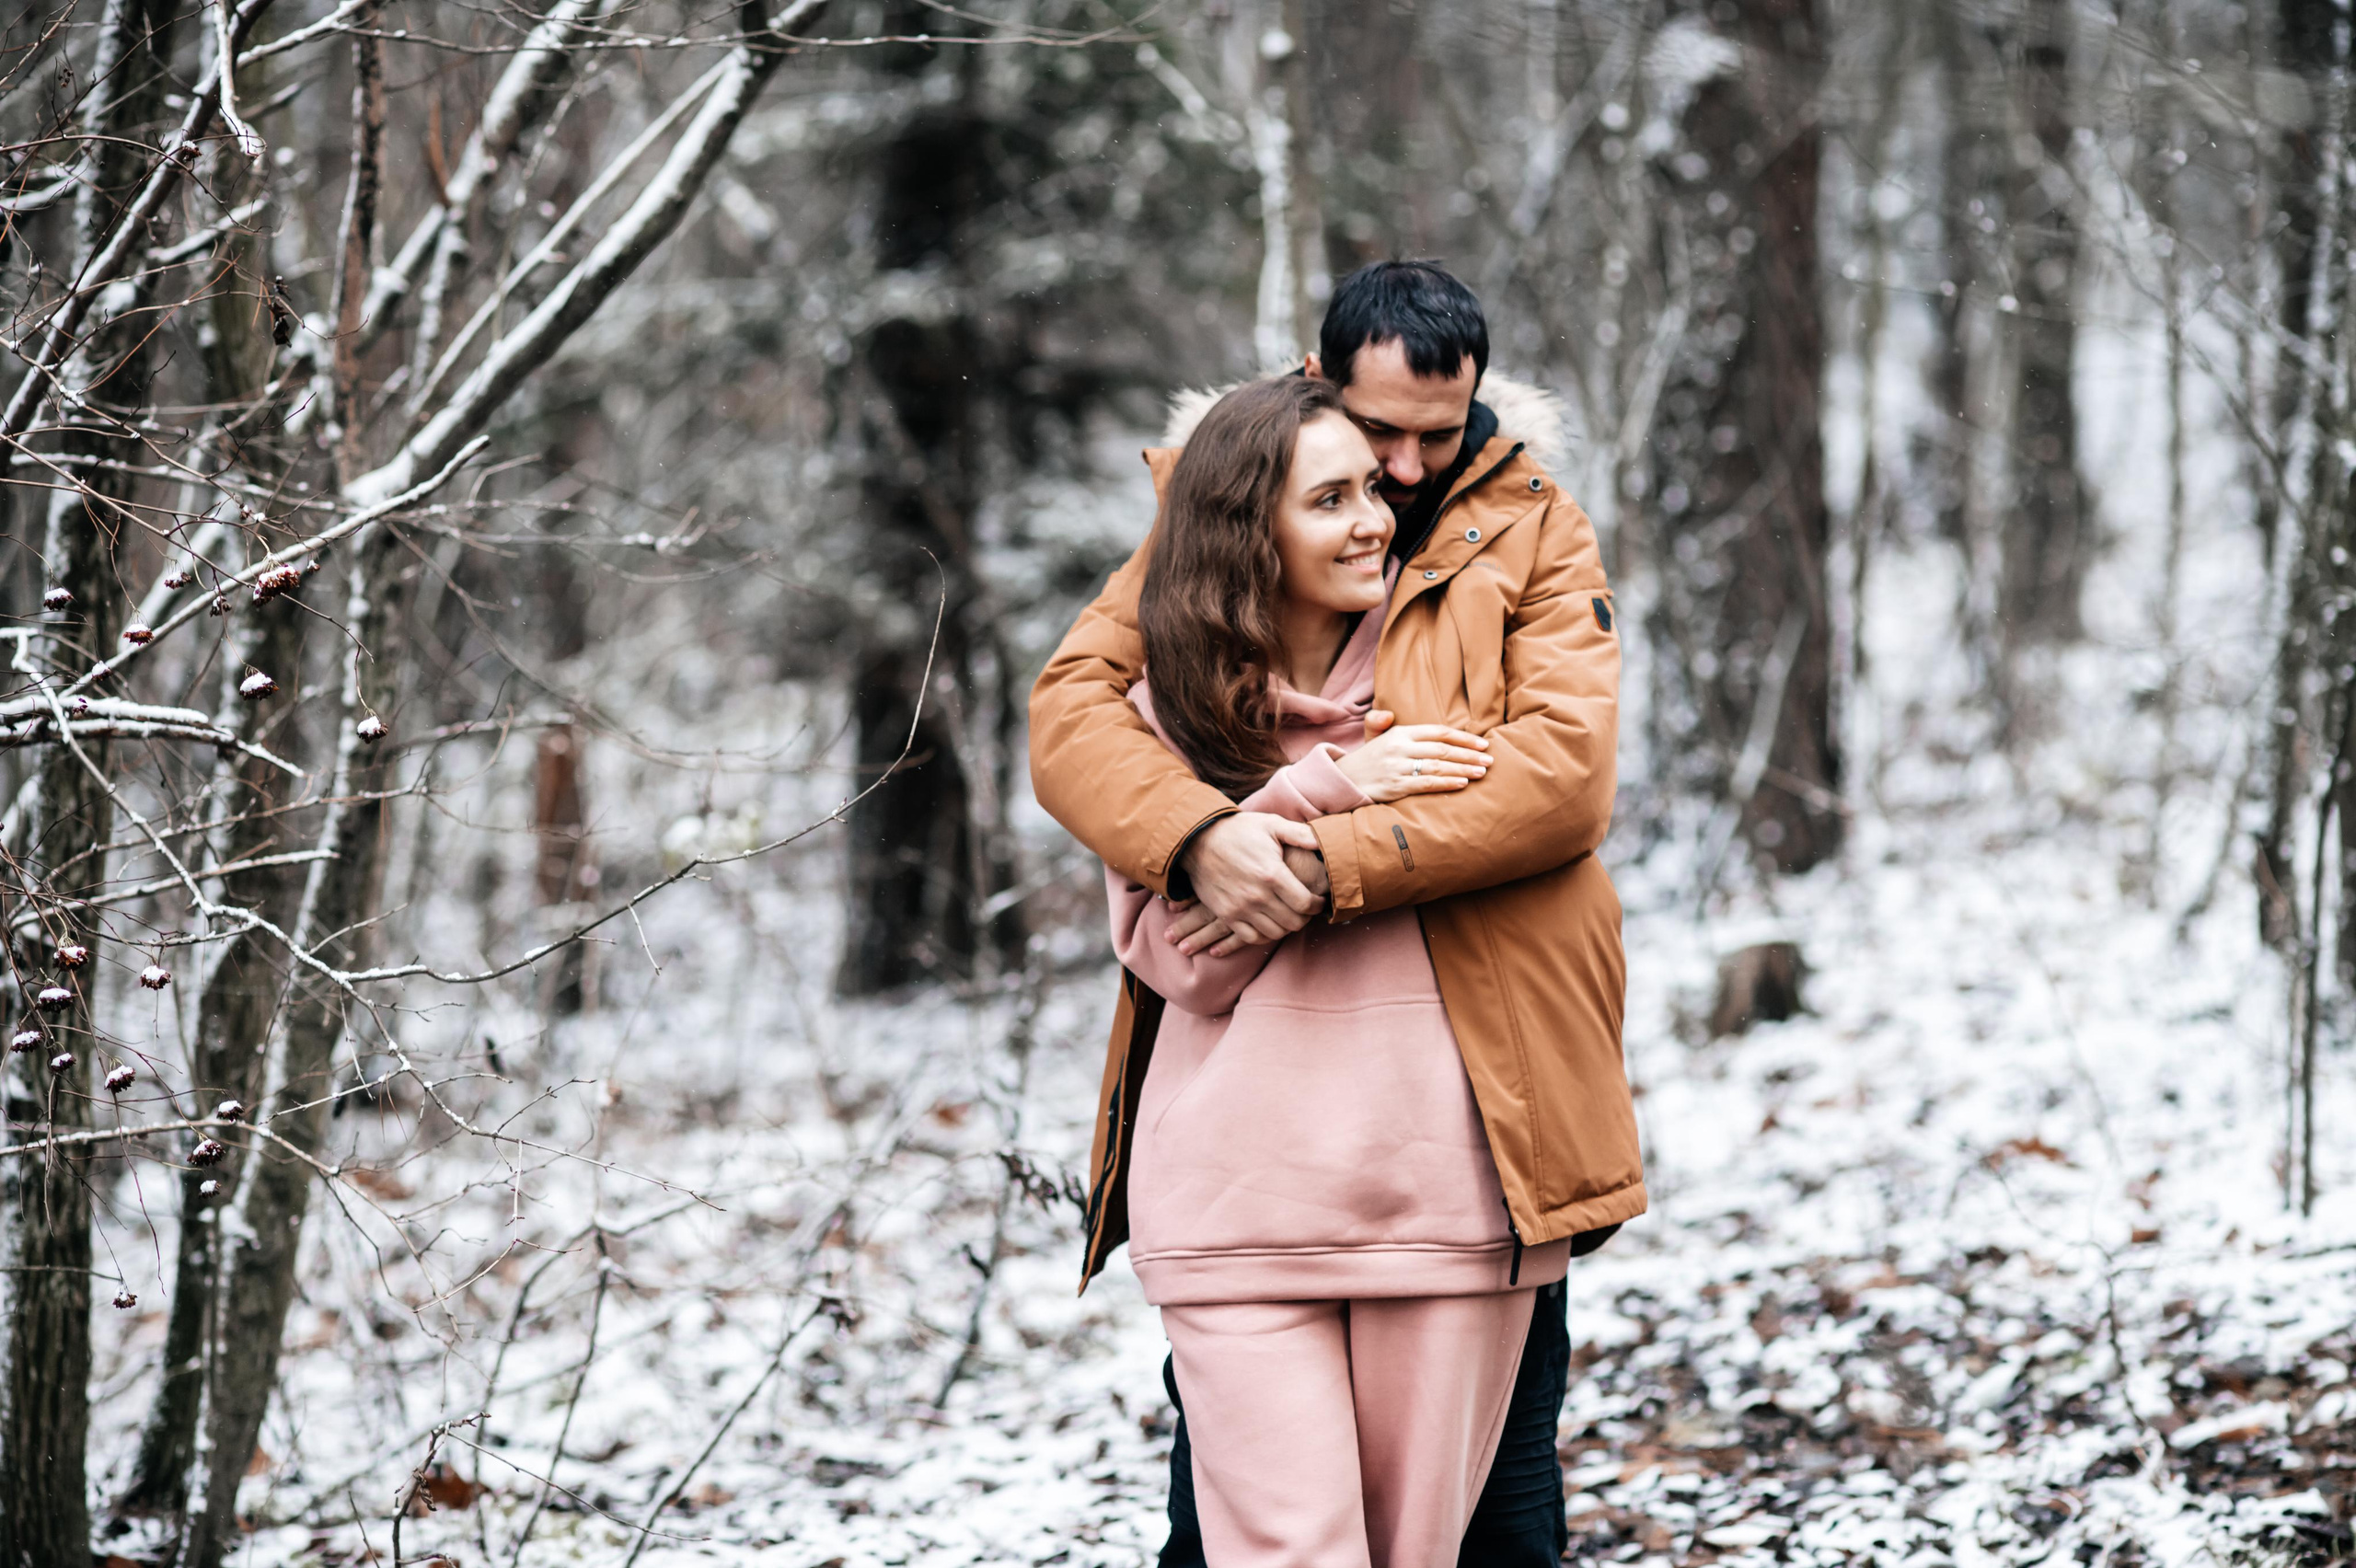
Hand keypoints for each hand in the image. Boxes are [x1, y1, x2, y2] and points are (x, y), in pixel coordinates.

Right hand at [1177, 812, 1322, 943]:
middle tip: (1305, 909)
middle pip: (1293, 922)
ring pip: (1275, 932)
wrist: (1198, 840)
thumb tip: (1322, 841)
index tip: (1318, 900)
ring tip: (1288, 915)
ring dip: (1286, 927)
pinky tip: (1268, 923)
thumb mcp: (1271, 824)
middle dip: (1304, 917)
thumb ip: (1299, 834)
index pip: (1305, 903)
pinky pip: (1251, 938)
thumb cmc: (1238, 830)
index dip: (1317, 905)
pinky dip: (1264, 935)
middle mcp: (1257, 895)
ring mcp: (1240, 908)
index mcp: (1272, 874)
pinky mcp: (1226, 915)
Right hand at [1336, 712, 1489, 802]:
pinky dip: (1447, 783)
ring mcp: (1397, 767)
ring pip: (1438, 767)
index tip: (1482, 744)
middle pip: (1442, 750)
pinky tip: (1463, 783)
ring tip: (1482, 772)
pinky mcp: (1395, 786)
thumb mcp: (1373, 735)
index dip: (1463, 738)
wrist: (1343, 781)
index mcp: (1399, 732)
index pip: (1438, 732)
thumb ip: (1382, 721)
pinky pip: (1426, 783)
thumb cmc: (1368, 759)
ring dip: (1463, 769)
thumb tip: (1389, 714)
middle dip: (1469, 755)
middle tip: (1490, 761)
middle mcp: (1399, 748)